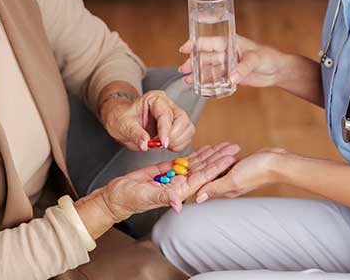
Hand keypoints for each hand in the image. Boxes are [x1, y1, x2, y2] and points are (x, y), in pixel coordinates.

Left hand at [101, 89, 195, 151]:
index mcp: (154, 99)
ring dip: (178, 140)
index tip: (163, 143)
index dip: (166, 130)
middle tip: (162, 145)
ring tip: (163, 145)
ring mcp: (174, 114)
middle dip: (174, 135)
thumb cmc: (122, 118)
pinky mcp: (177, 125)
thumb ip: (136, 134)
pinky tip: (168, 145)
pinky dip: (180, 143)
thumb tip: (145, 144)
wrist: (121, 121)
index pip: (166, 114)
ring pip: (188, 127)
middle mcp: (167, 104)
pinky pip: (187, 135)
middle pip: (182, 119)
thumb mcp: (124, 125)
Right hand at [101, 142, 240, 218]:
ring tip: (224, 145)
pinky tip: (205, 148)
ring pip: (196, 164)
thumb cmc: (128, 199)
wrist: (115, 197)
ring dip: (210, 154)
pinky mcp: (165, 171)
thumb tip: (178, 203)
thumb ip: (162, 197)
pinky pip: (184, 161)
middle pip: (203, 169)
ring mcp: (173, 178)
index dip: (216, 168)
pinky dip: (195, 154)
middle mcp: (178, 185)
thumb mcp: (145, 196)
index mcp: (177, 192)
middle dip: (219, 158)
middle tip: (234, 147)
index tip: (229, 158)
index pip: (202, 178)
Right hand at [178, 35, 283, 87]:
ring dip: (197, 74)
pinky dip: (207, 83)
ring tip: (188, 81)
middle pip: (204, 56)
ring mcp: (227, 64)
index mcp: (229, 41)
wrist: (277, 71)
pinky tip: (199, 87)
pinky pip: (215, 79)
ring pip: (207, 68)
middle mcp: (225, 52)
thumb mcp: (255, 60)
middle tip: (183, 70)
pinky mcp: (230, 76)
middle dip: (192, 62)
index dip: (194, 44)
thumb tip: (231, 77)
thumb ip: (243, 68)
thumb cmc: (267, 57)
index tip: (184, 49)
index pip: (208, 41)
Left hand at [194, 147, 287, 202]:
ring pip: (216, 167)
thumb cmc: (256, 172)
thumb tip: (198, 199)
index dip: (193, 177)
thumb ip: (215, 188)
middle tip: (188, 157)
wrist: (276, 162)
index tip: (183, 169)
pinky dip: (220, 154)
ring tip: (200, 152)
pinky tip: (216, 149)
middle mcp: (228, 183)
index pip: (204, 185)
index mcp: (224, 190)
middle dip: (199, 166)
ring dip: (209, 158)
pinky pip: (225, 161)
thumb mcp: (232, 180)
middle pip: (209, 175)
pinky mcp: (240, 166)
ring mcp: (234, 175)